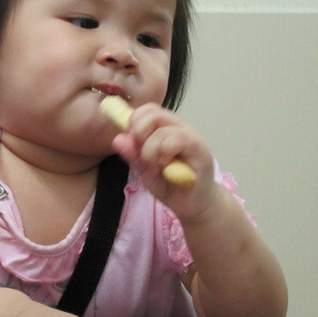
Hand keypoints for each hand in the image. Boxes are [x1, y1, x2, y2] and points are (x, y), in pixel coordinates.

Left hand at [112, 103, 216, 219]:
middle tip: (142, 155)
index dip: (134, 121)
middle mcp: (178, 128)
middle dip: (139, 133)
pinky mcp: (200, 149)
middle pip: (153, 113)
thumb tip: (117, 139)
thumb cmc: (170, 185)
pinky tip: (166, 166)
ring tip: (156, 165)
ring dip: (150, 150)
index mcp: (165, 129)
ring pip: (162, 130)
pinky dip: (165, 152)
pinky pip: (178, 139)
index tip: (130, 142)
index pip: (148, 110)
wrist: (192, 205)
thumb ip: (133, 155)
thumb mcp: (145, 171)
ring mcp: (190, 136)